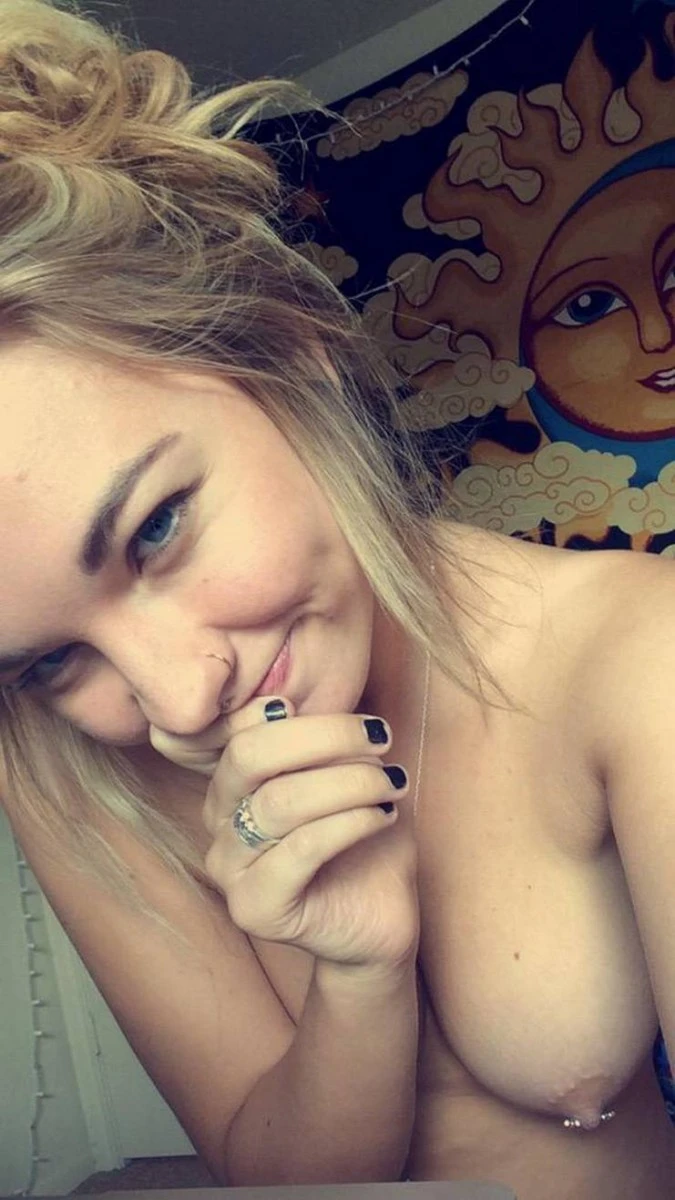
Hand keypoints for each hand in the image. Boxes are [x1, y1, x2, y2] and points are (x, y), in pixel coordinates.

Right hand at [150, 698, 419, 969]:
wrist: (379, 921)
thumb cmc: (365, 842)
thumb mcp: (350, 776)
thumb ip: (328, 739)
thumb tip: (332, 691)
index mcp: (234, 782)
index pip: (244, 728)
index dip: (302, 715)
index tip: (364, 722)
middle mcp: (219, 820)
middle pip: (251, 756)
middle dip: (326, 738)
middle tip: (382, 740)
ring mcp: (228, 867)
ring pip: (280, 801)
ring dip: (350, 783)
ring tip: (393, 784)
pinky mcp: (253, 907)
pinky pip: (300, 849)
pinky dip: (349, 823)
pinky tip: (383, 817)